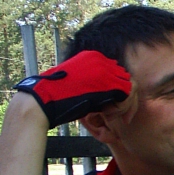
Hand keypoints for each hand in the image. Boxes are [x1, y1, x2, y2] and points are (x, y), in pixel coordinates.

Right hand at [13, 51, 132, 128]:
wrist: (43, 99)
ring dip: (123, 105)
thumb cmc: (59, 99)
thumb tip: (115, 95)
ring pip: (130, 87)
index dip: (121, 94)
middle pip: (127, 79)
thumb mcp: (81, 87)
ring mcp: (104, 68)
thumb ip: (98, 85)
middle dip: (126, 100)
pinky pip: (127, 94)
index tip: (116, 111)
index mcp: (94, 58)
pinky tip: (107, 114)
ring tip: (108, 115)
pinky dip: (122, 107)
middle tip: (120, 117)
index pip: (119, 75)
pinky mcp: (106, 80)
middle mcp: (101, 59)